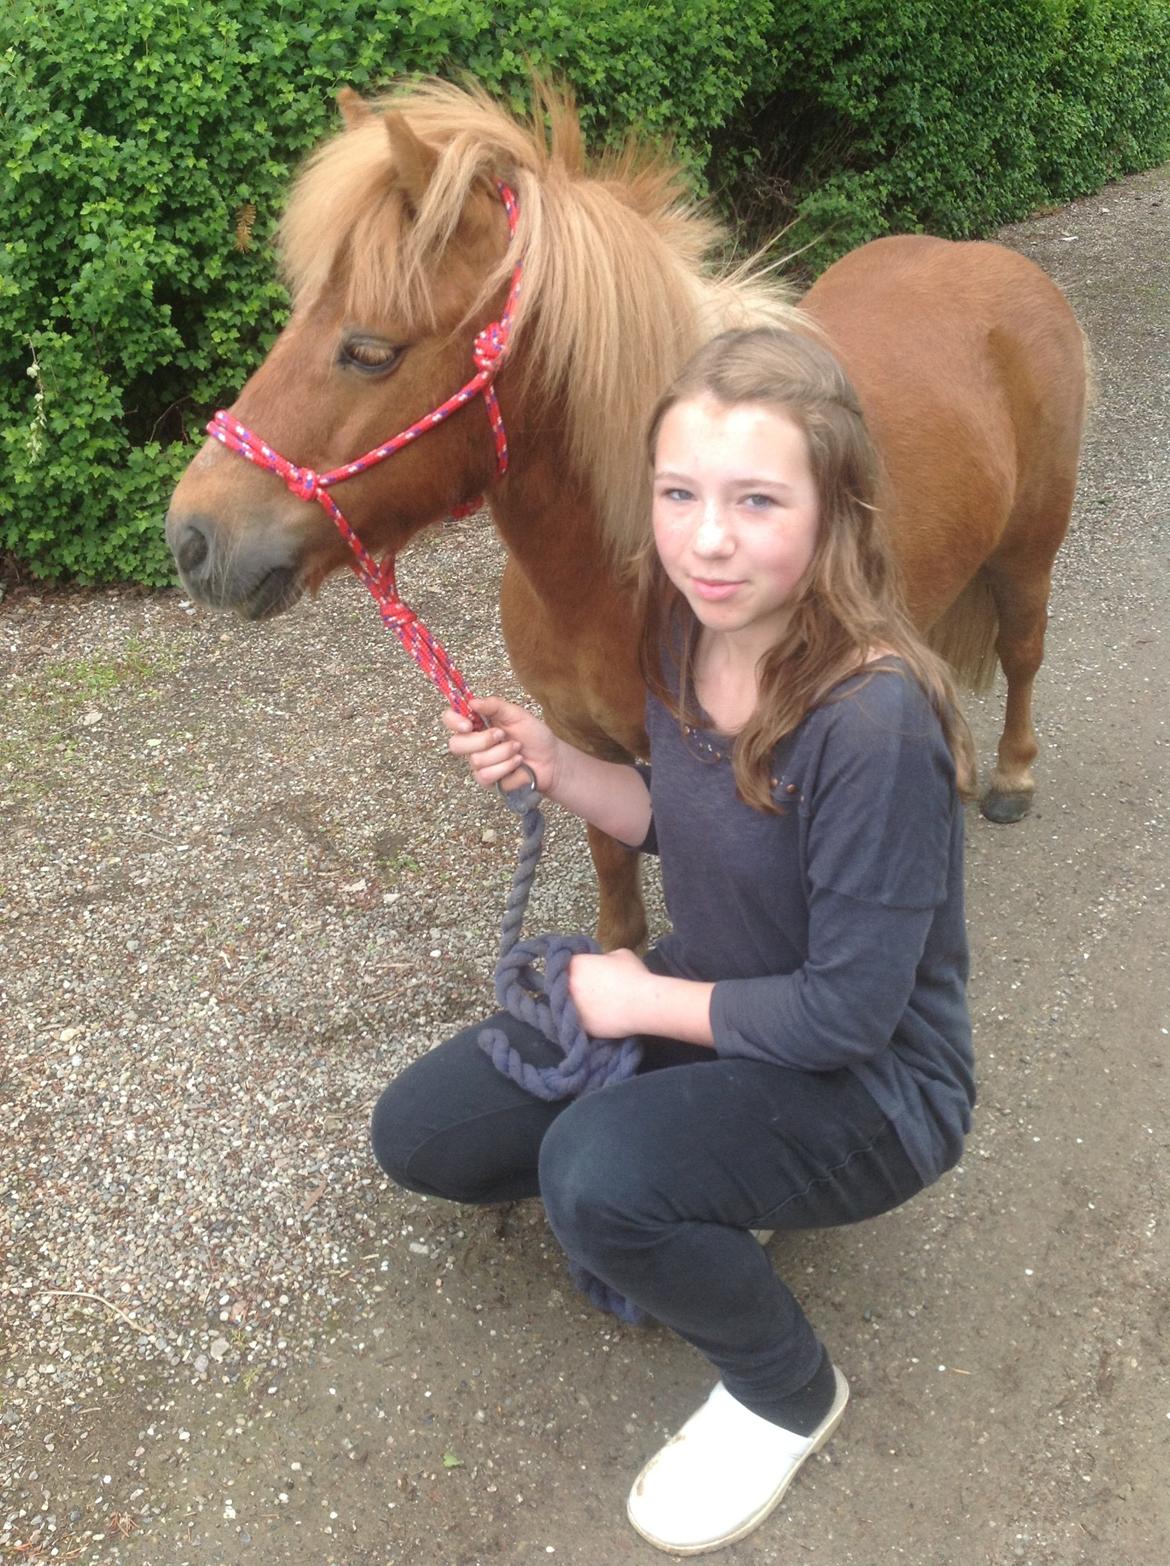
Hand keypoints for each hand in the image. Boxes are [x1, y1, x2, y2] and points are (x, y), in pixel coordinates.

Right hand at [443, 695, 560, 794]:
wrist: (551, 760)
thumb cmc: (534, 736)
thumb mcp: (517, 714)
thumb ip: (495, 705)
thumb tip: (472, 701)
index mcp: (477, 722)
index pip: (450, 719)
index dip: (453, 721)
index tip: (467, 724)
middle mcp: (473, 743)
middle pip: (456, 744)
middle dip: (482, 740)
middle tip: (502, 735)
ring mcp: (479, 763)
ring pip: (476, 760)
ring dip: (502, 753)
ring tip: (517, 749)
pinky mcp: (487, 780)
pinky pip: (486, 775)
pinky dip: (506, 766)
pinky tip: (517, 762)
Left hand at [567, 948, 649, 1039]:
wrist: (642, 1003)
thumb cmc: (632, 975)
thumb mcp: (619, 955)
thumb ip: (604, 957)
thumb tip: (603, 963)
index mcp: (574, 964)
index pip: (565, 964)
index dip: (576, 968)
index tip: (586, 972)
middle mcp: (566, 986)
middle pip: (562, 986)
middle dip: (574, 987)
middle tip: (590, 990)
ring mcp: (571, 1008)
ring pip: (568, 1006)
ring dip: (578, 1005)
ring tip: (596, 1005)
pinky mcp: (580, 1027)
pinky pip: (579, 1021)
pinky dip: (587, 1020)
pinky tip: (600, 1018)